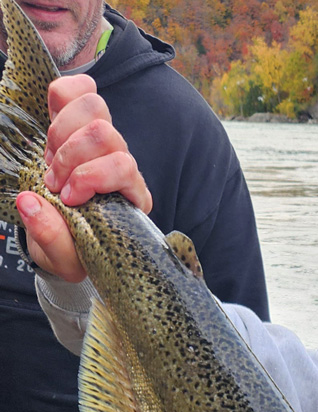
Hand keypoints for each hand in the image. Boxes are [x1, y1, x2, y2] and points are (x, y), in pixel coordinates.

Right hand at [16, 76, 151, 281]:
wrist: (64, 240)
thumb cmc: (70, 249)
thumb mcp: (62, 258)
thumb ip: (51, 238)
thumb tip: (29, 202)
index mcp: (131, 198)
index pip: (123, 166)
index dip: (89, 178)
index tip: (67, 199)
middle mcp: (123, 164)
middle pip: (104, 132)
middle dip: (68, 156)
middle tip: (53, 182)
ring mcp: (104, 140)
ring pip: (93, 107)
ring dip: (60, 134)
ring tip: (50, 161)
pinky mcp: (81, 122)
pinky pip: (79, 88)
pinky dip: (60, 99)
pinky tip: (50, 132)